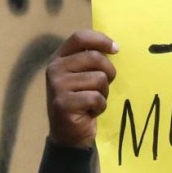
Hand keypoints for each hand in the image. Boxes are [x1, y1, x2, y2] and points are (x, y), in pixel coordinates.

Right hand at [46, 30, 117, 147]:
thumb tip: (114, 47)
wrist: (69, 135)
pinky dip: (100, 107)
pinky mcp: (64, 103)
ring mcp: (58, 86)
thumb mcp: (83, 77)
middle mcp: (55, 68)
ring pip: (98, 79)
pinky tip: (90, 112)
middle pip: (94, 57)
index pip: (80, 37)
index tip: (116, 49)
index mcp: (59, 58)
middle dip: (108, 72)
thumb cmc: (81, 102)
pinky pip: (96, 97)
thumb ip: (91, 61)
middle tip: (105, 85)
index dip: (101, 40)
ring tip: (93, 101)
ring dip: (103, 93)